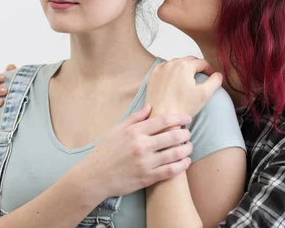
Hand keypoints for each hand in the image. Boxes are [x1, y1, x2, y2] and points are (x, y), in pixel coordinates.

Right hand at [75, 104, 192, 199]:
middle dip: (185, 134)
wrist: (95, 177)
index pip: (163, 121)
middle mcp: (142, 146)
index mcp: (134, 132)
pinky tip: (186, 161)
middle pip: (172, 136)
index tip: (187, 118)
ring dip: (186, 149)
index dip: (178, 118)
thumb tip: (150, 106)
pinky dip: (182, 165)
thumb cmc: (104, 152)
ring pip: (175, 154)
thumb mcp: (116, 130)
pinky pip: (171, 171)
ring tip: (189, 146)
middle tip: (188, 133)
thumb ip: (134, 118)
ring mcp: (146, 162)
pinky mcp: (148, 178)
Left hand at [146, 57, 222, 116]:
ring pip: (177, 63)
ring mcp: (161, 68)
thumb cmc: (183, 106)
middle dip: (197, 67)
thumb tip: (218, 74)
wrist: (162, 115)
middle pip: (189, 60)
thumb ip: (215, 81)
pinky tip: (174, 80)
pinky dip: (171, 71)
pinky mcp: (153, 75)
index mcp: (185, 66)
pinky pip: (165, 68)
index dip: (209, 69)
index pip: (202, 62)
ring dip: (184, 68)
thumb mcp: (205, 94)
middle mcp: (172, 63)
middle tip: (201, 78)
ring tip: (188, 79)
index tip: (211, 77)